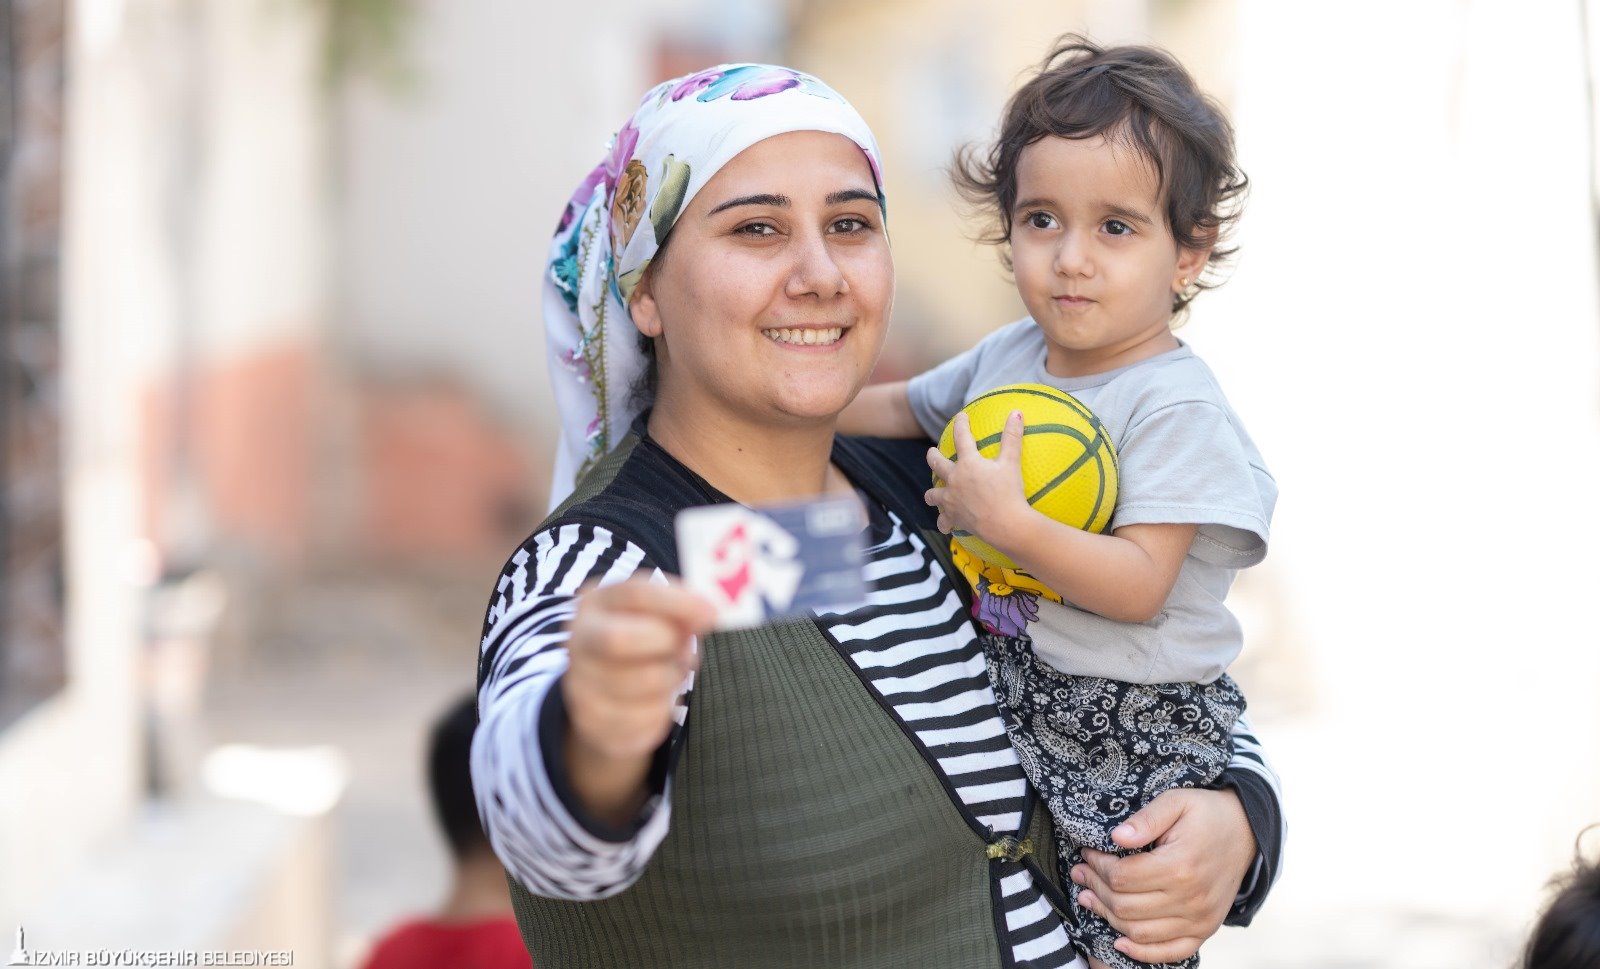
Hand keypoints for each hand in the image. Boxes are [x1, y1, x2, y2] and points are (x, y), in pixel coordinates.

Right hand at [562, 580, 714, 822]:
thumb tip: (711, 611)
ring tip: (671, 673)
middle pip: (619, 640)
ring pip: (640, 683)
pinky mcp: (591, 722)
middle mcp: (578, 639)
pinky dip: (662, 711)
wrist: (608, 691)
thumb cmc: (645, 639)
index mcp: (595, 601)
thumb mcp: (658, 614)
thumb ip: (681, 608)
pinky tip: (657, 700)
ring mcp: (578, 682)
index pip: (635, 593)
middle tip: (685, 650)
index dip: (678, 602)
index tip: (713, 613)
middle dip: (665, 644)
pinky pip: (642, 719)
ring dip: (671, 680)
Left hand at [924, 410, 1028, 542]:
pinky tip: (945, 525)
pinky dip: (943, 523)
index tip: (961, 417)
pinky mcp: (953, 518)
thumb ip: (1012, 437)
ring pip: (932, 495)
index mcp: (968, 463)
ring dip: (932, 493)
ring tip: (934, 493)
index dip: (961, 424)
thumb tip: (1017, 412)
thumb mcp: (1011, 462)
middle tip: (931, 452)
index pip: (961, 437)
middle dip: (932, 456)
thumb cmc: (1009, 492)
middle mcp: (954, 480)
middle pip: (936, 464)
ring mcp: (950, 500)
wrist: (1005, 524)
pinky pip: (943, 522)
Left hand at [1071, 787, 1255, 963]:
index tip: (1087, 853)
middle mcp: (1191, 898)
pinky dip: (1142, 951)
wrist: (1245, 831)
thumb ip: (1146, 818)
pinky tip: (1119, 940)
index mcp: (1181, 865)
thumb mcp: (1176, 801)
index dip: (1097, 866)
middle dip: (1095, 889)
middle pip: (1125, 906)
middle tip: (1081, 873)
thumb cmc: (1207, 814)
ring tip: (1089, 897)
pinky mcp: (1205, 930)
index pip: (1123, 877)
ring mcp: (1200, 919)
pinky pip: (1170, 952)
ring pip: (1139, 931)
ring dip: (1107, 917)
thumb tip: (1116, 837)